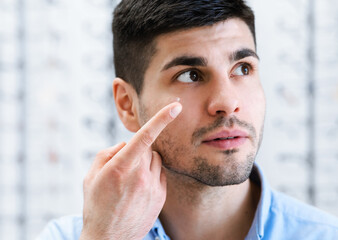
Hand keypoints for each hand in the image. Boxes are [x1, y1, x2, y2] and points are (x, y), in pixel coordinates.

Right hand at [80, 102, 181, 239]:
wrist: (108, 239)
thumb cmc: (96, 205)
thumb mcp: (91, 177)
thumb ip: (107, 153)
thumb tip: (125, 144)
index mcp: (120, 168)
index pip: (145, 137)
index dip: (161, 119)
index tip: (175, 107)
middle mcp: (140, 176)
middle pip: (148, 148)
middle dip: (137, 151)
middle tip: (124, 168)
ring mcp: (153, 188)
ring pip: (156, 160)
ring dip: (145, 163)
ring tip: (131, 181)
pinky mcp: (161, 197)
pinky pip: (160, 174)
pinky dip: (151, 175)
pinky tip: (139, 189)